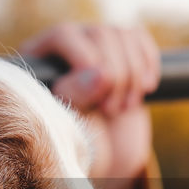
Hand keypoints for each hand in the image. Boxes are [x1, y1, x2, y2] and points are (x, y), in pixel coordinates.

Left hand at [21, 23, 159, 188]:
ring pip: (123, 36)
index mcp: (40, 58)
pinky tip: (146, 88)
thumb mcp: (69, 126)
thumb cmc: (76, 143)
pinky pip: (139, 38)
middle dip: (116, 77)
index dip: (87, 65)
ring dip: (133, 76)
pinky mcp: (122, 50)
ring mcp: (96, 44)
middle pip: (100, 34)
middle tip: (111, 111)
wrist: (103, 154)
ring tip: (124, 108)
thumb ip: (76, 97)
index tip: (98, 103)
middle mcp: (66, 44)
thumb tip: (100, 73)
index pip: (64, 36)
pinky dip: (148, 63)